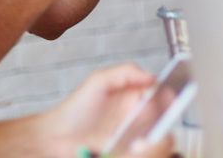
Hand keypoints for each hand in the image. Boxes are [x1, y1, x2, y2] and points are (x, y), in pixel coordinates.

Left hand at [37, 63, 174, 157]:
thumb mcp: (99, 81)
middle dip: (161, 115)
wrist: (55, 138)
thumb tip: (151, 77)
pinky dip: (143, 148)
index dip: (166, 95)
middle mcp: (137, 115)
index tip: (168, 98)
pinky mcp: (127, 151)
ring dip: (154, 134)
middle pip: (162, 114)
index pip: (160, 93)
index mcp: (134, 96)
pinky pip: (143, 149)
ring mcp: (133, 135)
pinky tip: (134, 146)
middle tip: (149, 117)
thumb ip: (125, 72)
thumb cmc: (75, 110)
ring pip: (156, 133)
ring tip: (142, 135)